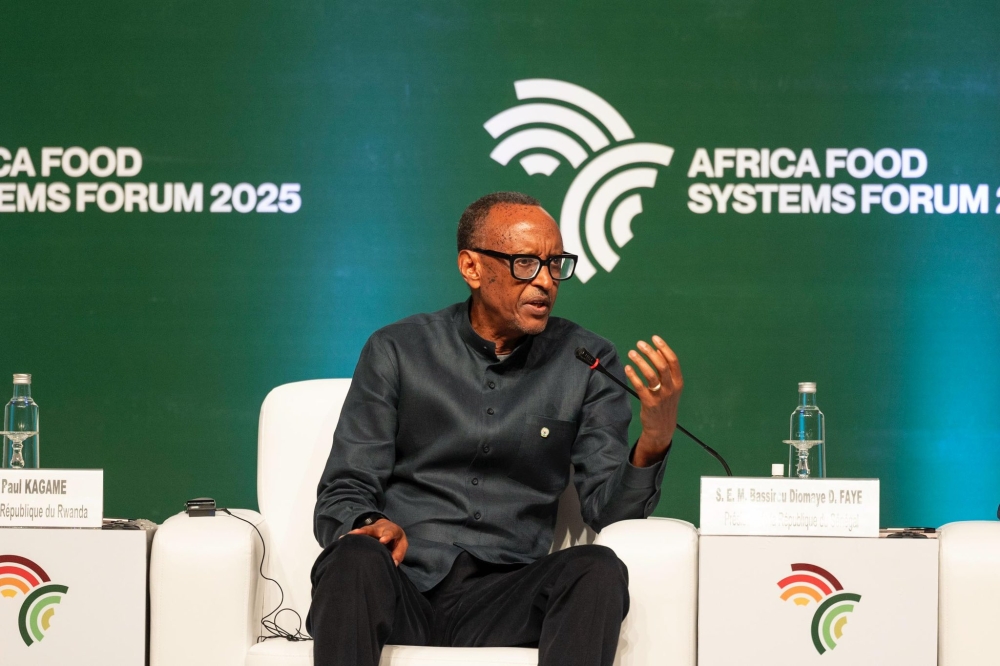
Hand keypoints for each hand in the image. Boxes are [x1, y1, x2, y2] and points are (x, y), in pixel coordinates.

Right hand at [346, 518, 408, 565]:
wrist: (389, 529)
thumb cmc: (396, 541)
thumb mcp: (401, 545)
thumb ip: (398, 554)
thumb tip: (393, 564)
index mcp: (392, 530)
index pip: (389, 533)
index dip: (386, 536)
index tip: (382, 541)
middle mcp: (380, 528)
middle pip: (372, 529)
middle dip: (364, 531)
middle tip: (356, 533)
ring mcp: (371, 530)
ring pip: (362, 531)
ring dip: (354, 534)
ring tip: (345, 537)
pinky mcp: (364, 533)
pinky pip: (357, 535)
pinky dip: (350, 537)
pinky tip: (341, 539)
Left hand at [624, 335, 682, 466]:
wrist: (662, 427)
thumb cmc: (665, 403)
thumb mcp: (671, 388)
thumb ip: (666, 372)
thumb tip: (656, 351)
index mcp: (678, 382)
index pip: (673, 361)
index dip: (664, 348)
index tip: (654, 338)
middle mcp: (671, 388)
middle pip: (661, 366)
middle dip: (650, 352)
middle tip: (640, 344)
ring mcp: (661, 396)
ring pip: (650, 375)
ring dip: (640, 361)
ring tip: (631, 353)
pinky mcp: (649, 403)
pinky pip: (640, 386)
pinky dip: (633, 376)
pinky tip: (627, 368)